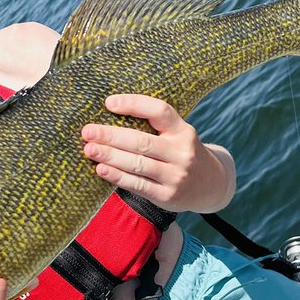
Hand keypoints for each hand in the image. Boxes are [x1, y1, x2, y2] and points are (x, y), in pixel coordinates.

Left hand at [81, 94, 235, 212]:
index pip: (160, 111)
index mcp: (183, 131)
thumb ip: (154, 128)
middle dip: (111, 135)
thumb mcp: (178, 136)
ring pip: (138, 164)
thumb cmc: (182, 154)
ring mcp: (176, 175)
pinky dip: (117, 177)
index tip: (109, 103)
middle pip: (142, 141)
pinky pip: (138, 185)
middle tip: (88, 131)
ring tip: (89, 150)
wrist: (211, 185)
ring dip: (110, 156)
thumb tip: (110, 118)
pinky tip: (101, 169)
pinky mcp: (168, 195)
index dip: (134, 104)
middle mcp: (182, 152)